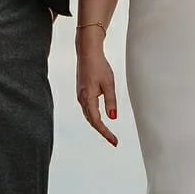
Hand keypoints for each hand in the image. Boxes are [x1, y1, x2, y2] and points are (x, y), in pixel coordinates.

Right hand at [75, 28, 121, 147]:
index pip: (97, 121)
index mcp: (88, 98)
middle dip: (102, 131)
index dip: (105, 132)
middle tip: (114, 140)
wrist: (87, 52)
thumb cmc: (98, 65)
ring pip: (88, 115)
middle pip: (91, 120)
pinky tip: (100, 117)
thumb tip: (112, 117)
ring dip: (98, 124)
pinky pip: (87, 109)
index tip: (114, 141)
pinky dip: (94, 116)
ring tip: (108, 132)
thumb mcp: (109, 83)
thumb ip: (111, 101)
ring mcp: (81, 95)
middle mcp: (82, 98)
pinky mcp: (82, 91)